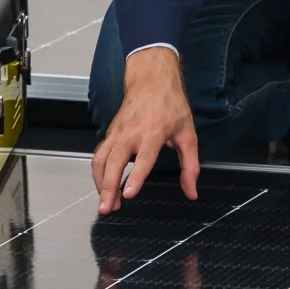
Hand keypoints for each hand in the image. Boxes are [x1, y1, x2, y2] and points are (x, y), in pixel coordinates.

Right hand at [92, 48, 200, 213]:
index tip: (128, 194)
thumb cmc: (171, 106)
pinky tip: (103, 186)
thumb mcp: (188, 134)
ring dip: (100, 183)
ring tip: (106, 203)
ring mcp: (117, 132)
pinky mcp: (110, 133)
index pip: (143, 158)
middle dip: (108, 187)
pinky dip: (98, 173)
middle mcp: (131, 133)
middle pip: (113, 162)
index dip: (135, 177)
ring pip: (101, 160)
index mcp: (153, 132)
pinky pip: (99, 155)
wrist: (152, 79)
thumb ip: (190, 165)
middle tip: (107, 209)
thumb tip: (191, 192)